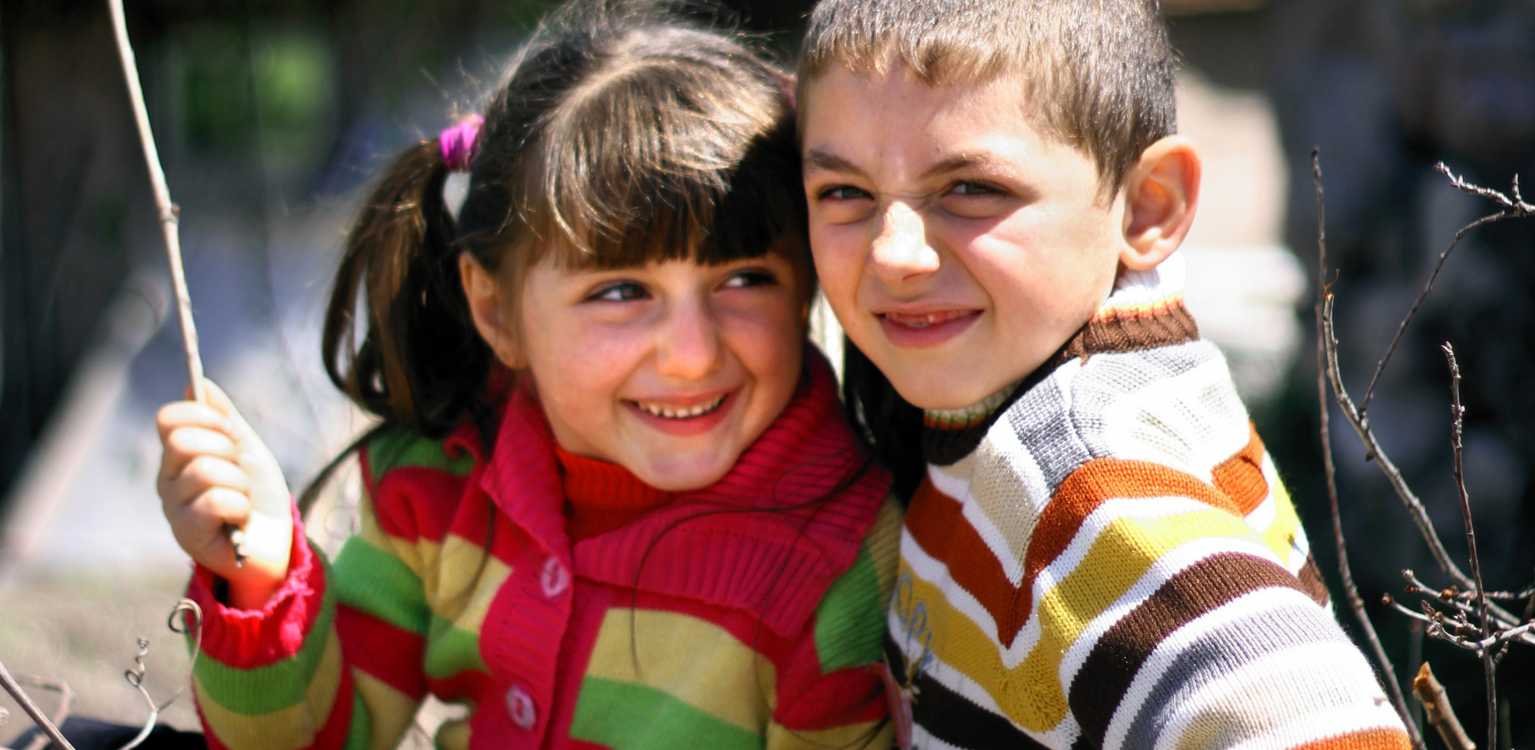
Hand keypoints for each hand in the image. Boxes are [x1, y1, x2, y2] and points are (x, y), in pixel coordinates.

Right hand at [156, 380, 292, 608]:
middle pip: (182, 441)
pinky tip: (241, 519)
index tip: (232, 431)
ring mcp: (174, 509)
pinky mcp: (188, 536)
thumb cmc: (257, 496)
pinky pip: (216, 501)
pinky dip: (240, 506)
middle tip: (241, 467)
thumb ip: (224, 418)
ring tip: (244, 498)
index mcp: (177, 456)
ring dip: (240, 481)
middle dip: (225, 447)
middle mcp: (167, 481)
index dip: (204, 416)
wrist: (275, 543)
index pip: (169, 419)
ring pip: (204, 470)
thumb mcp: (246, 449)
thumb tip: (199, 381)